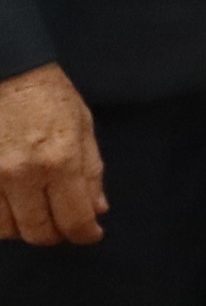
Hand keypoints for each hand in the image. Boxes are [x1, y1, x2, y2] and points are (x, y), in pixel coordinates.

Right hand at [0, 61, 103, 245]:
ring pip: (5, 229)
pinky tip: (10, 205)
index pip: (74, 219)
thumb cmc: (48, 96)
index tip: (90, 234)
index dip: (85, 234)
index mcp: (59, 161)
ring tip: (33, 213)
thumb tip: (97, 209)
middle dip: (54, 234)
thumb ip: (91, 171)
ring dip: (22, 228)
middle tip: (61, 224)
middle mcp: (22, 174)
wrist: (5, 71)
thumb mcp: (83, 126)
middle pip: (37, 231)